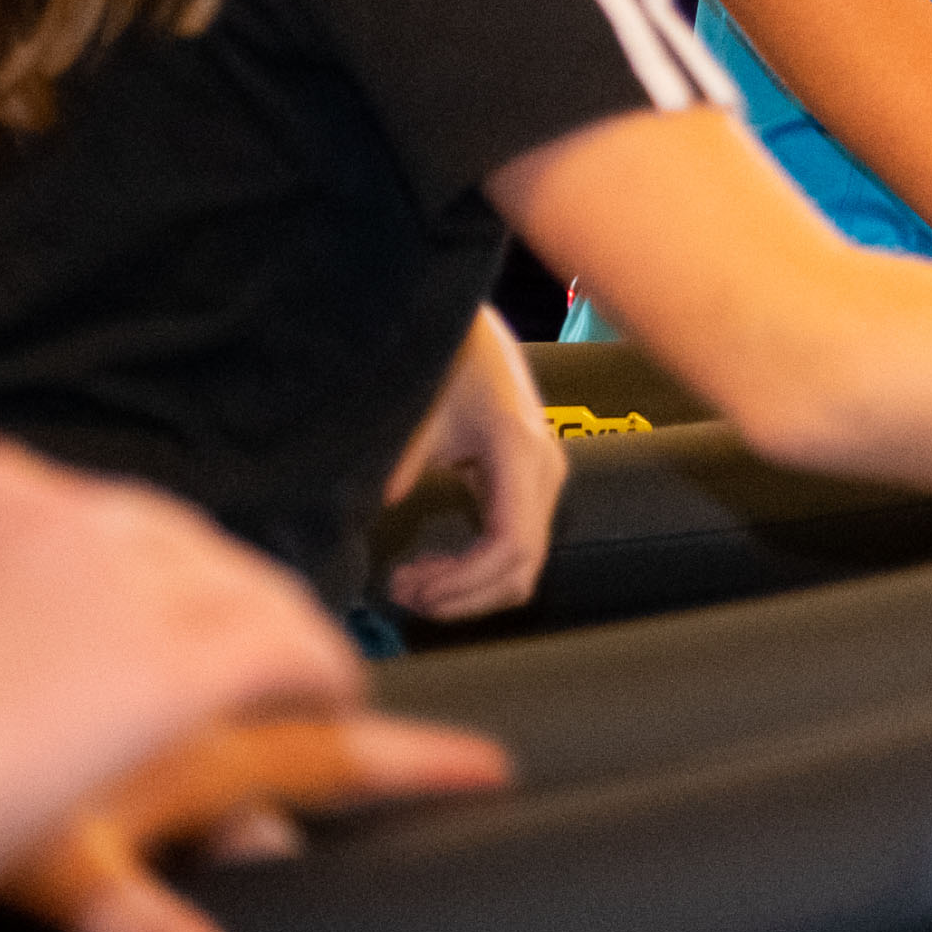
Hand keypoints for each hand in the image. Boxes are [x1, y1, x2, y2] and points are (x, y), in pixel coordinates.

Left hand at [0, 435, 433, 931]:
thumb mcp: (52, 871)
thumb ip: (139, 912)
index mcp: (185, 667)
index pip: (303, 649)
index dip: (331, 679)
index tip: (349, 700)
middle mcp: (146, 569)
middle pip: (241, 579)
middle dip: (260, 624)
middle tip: (259, 665)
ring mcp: (66, 515)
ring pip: (159, 528)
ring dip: (176, 574)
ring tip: (162, 618)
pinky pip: (66, 500)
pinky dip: (76, 539)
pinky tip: (55, 580)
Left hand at [380, 307, 569, 622]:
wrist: (476, 335)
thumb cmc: (450, 363)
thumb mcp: (422, 410)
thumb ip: (405, 460)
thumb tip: (386, 504)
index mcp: (522, 454)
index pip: (512, 545)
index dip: (466, 583)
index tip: (414, 589)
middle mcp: (544, 475)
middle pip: (522, 570)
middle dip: (463, 596)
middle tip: (403, 595)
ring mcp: (542, 485)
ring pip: (521, 570)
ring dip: (468, 591)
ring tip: (411, 585)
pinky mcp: (528, 491)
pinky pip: (512, 552)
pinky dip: (474, 573)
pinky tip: (432, 569)